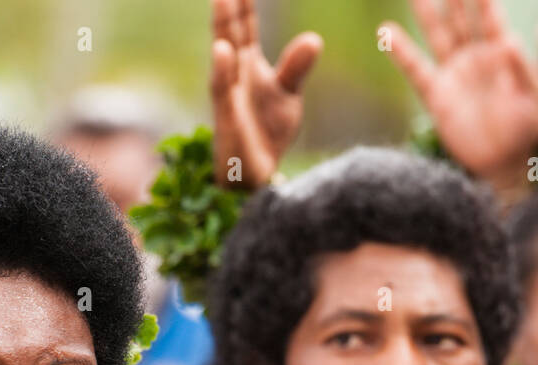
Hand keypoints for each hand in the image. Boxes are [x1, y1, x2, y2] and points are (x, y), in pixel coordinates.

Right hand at [209, 0, 321, 190]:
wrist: (256, 175)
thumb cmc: (268, 132)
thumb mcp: (288, 95)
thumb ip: (296, 66)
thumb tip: (314, 38)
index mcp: (248, 64)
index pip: (245, 25)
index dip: (244, 2)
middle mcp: (234, 74)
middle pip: (231, 32)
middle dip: (229, 7)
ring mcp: (229, 95)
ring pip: (224, 57)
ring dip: (223, 28)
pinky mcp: (227, 118)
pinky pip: (223, 91)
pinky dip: (222, 71)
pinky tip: (222, 50)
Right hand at [383, 0, 537, 181]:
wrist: (506, 163)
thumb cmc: (529, 130)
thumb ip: (523, 71)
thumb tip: (509, 41)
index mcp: (502, 52)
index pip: (489, 15)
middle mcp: (475, 57)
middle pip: (460, 16)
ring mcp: (455, 74)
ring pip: (438, 35)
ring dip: (426, 12)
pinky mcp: (438, 96)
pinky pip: (416, 70)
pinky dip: (401, 51)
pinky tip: (386, 31)